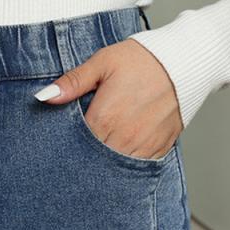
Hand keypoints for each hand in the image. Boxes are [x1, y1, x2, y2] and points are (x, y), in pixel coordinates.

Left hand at [34, 39, 182, 159]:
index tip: (59, 149)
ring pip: (115, 170)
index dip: (66, 149)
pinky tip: (117, 158)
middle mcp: (123, 138)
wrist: (185, 61)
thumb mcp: (102, 63)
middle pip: (93, 162)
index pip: (75, 147)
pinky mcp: (159, 149)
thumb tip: (44, 96)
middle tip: (73, 159)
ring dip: (103, 167)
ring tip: (94, 160)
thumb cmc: (142, 60)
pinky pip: (137, 168)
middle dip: (83, 160)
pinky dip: (125, 167)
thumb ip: (72, 82)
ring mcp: (143, 146)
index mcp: (105, 119)